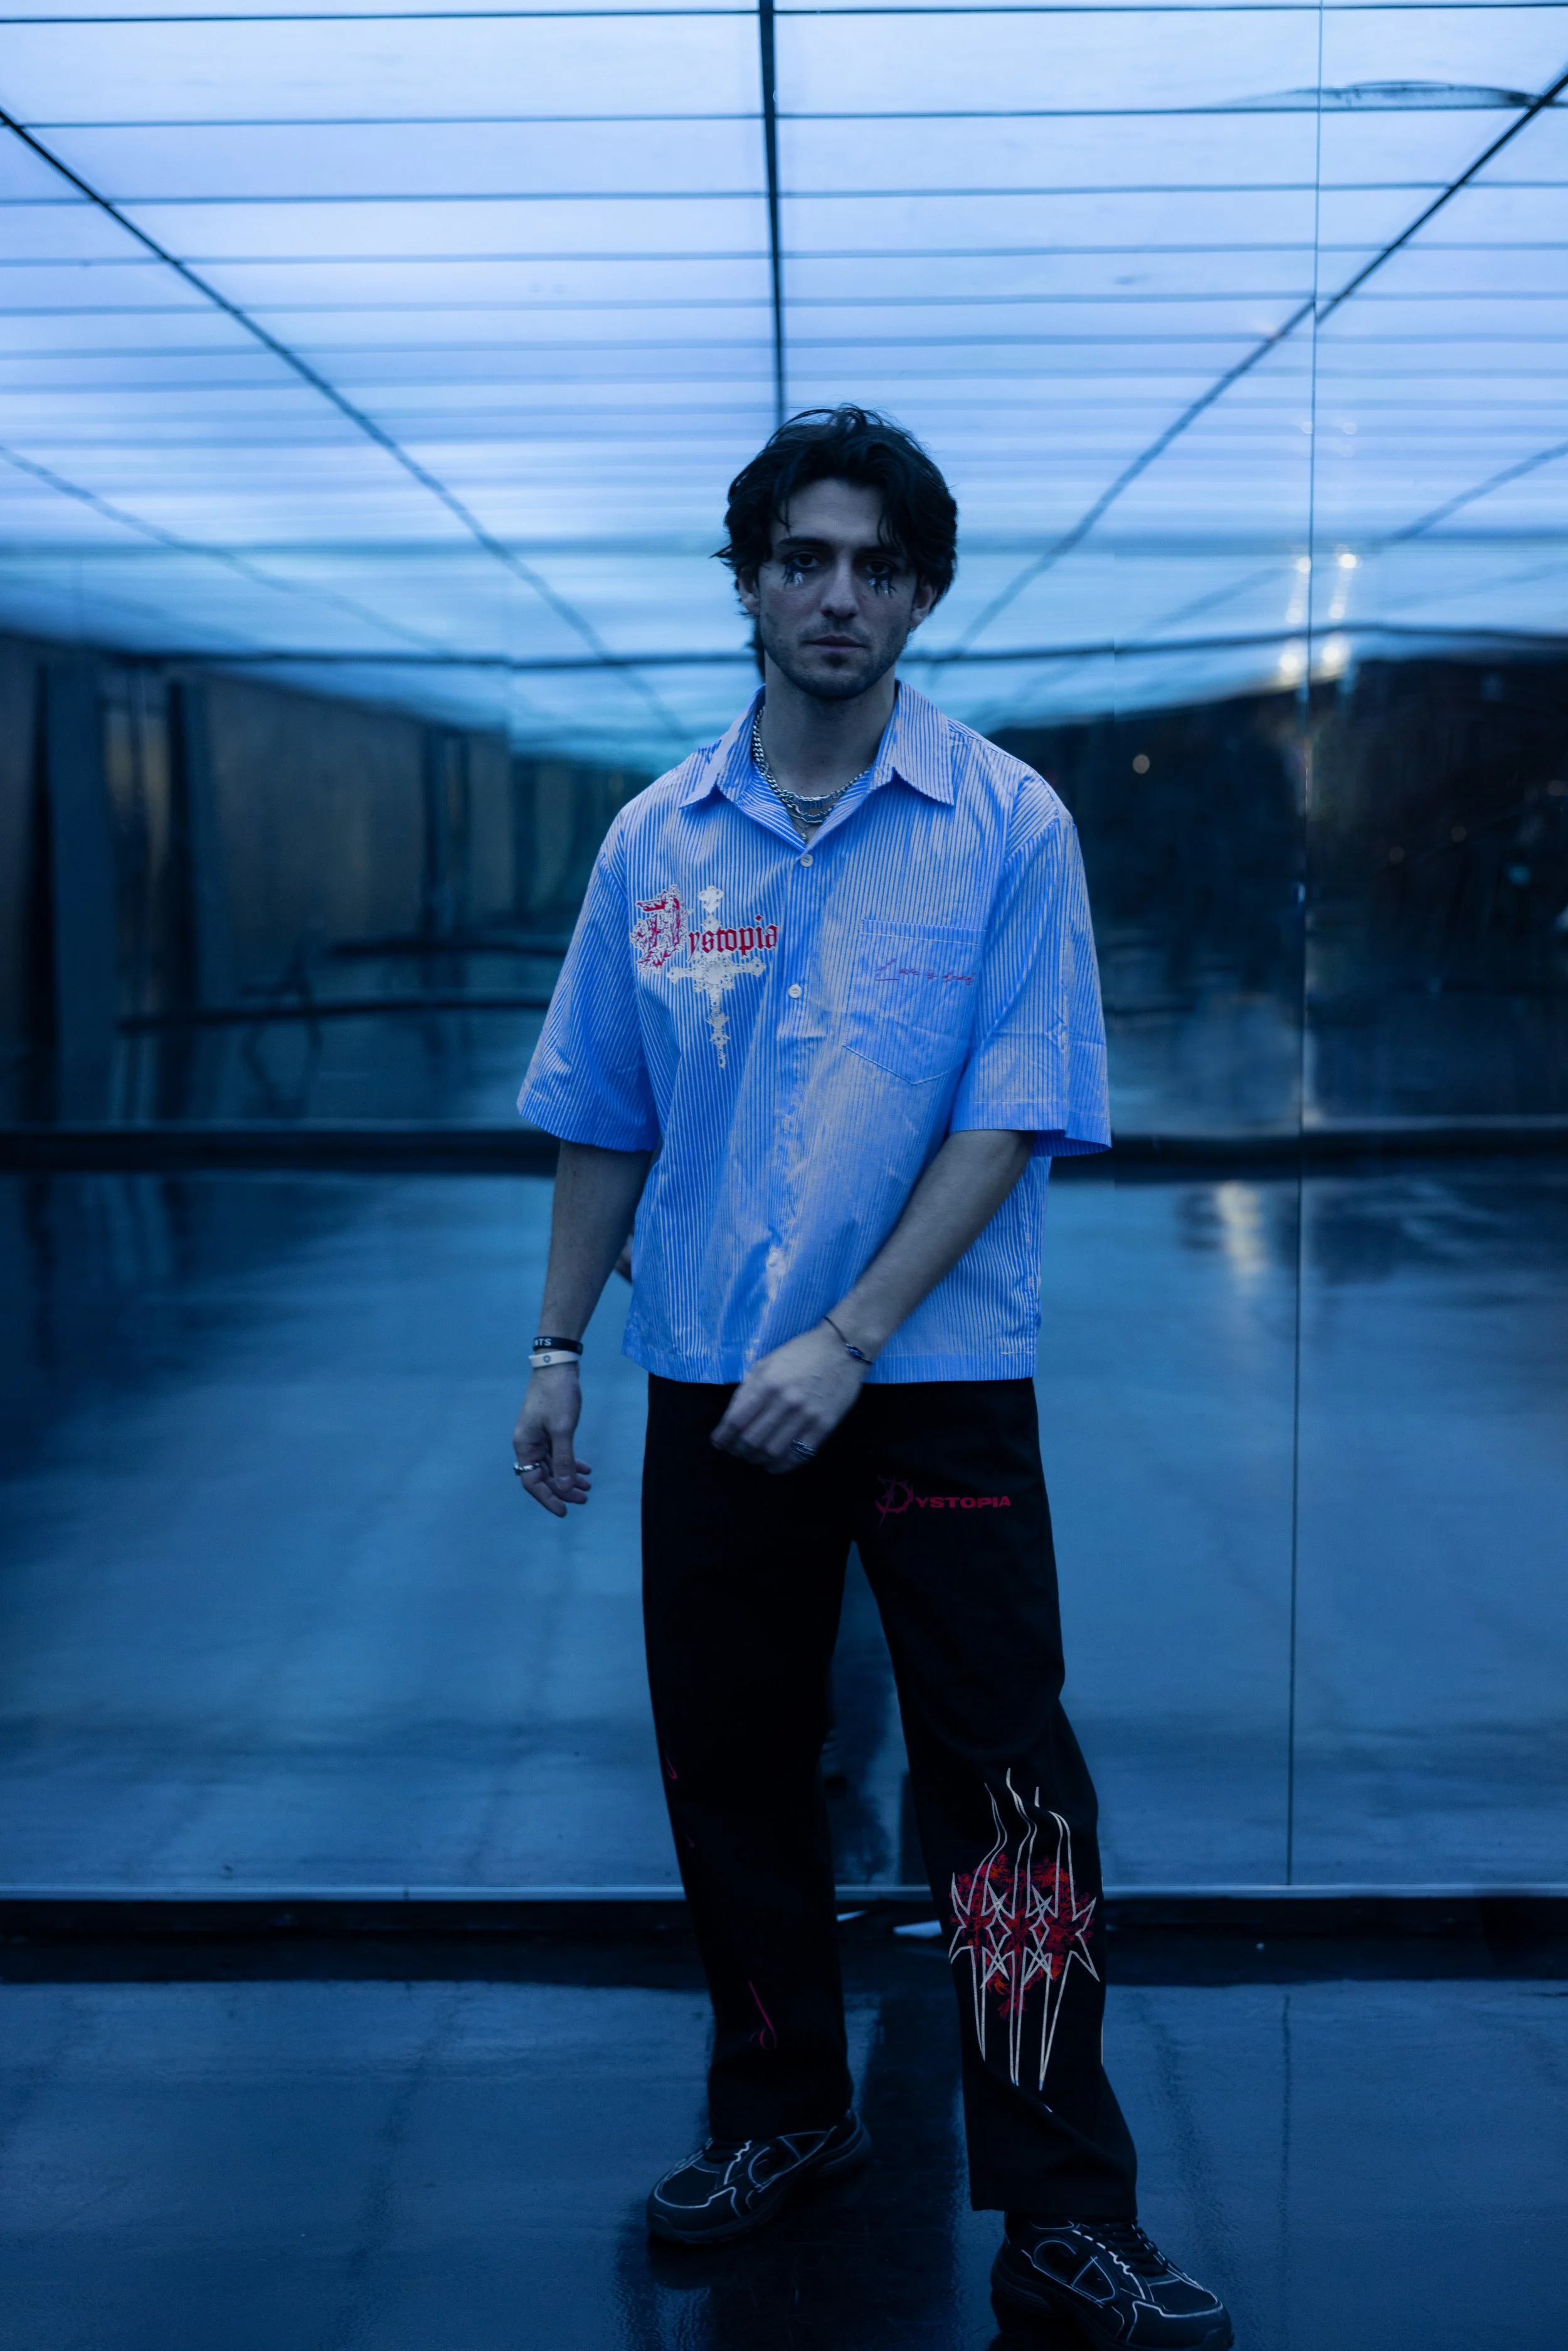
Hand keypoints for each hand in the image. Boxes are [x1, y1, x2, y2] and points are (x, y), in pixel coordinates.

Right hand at [512, 1366, 591, 1517]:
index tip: (564, 1511)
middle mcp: (528, 1445)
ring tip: (588, 1487)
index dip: (548, 1498)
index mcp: (525, 1446)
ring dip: (569, 1477)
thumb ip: (563, 1460)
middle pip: (543, 1476)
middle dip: (563, 1489)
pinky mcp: (548, 1430)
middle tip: (584, 1498)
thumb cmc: (557, 1396)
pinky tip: (585, 1469)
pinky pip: (557, 1453)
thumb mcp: (562, 1429)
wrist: (558, 1366)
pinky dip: (570, 1462)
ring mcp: (538, 1437)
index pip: (532, 1482)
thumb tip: (563, 1488)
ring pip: (552, 1466)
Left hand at [711, 1324, 867, 1473]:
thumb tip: (732, 1417)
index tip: (719, 1442)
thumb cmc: (801, 1353)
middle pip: (752, 1439)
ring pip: (773, 1451)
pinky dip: (783, 1465)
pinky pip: (800, 1454)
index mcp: (767, 1383)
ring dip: (758, 1459)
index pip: (736, 1420)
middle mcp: (785, 1401)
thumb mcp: (767, 1362)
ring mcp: (806, 1415)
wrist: (842, 1348)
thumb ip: (748, 1388)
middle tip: (735, 1451)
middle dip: (738, 1450)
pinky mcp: (824, 1425)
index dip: (723, 1436)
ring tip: (753, 1458)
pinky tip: (774, 1465)